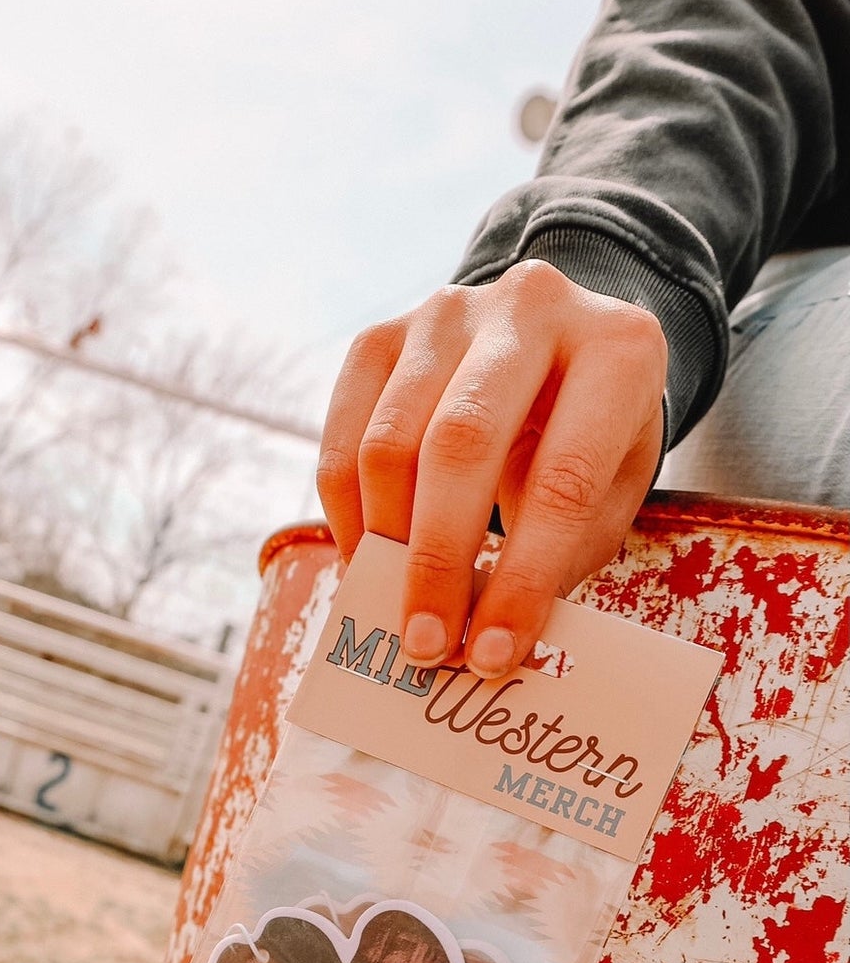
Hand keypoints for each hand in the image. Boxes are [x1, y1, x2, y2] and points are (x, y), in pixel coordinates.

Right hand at [316, 260, 666, 675]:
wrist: (558, 343)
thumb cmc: (589, 436)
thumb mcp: (611, 491)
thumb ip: (561, 557)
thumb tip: (484, 643)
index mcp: (618, 349)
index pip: (563, 480)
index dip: (522, 578)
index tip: (490, 654)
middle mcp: (531, 307)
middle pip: (460, 445)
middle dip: (437, 561)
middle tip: (426, 644)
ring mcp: (447, 313)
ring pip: (389, 442)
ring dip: (384, 544)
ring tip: (393, 608)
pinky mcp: (382, 335)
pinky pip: (344, 437)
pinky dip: (346, 514)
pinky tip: (366, 563)